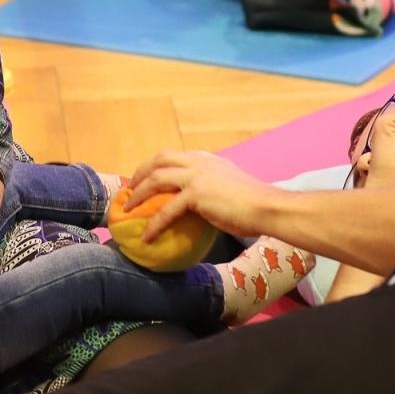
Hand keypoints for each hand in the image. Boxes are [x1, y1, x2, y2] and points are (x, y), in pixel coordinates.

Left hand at [126, 150, 280, 241]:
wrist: (267, 207)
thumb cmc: (255, 203)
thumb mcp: (229, 186)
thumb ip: (212, 187)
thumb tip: (200, 204)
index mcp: (207, 159)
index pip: (174, 156)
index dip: (155, 166)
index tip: (143, 178)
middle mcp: (199, 162)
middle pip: (159, 160)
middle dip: (140, 173)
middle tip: (129, 190)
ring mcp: (197, 175)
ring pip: (156, 179)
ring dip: (138, 194)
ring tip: (127, 209)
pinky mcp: (196, 194)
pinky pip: (167, 210)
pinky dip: (154, 224)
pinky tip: (147, 237)